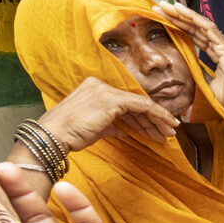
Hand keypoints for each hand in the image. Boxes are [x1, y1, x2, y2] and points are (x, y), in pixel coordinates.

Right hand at [35, 76, 179, 152]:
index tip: (157, 129)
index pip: (126, 104)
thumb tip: (126, 130)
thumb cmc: (70, 135)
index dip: (144, 118)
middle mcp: (101, 85)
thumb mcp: (96, 128)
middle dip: (154, 120)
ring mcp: (106, 91)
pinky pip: (142, 106)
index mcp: (95, 89)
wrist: (53, 136)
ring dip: (158, 121)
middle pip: (135, 104)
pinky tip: (167, 126)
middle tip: (169, 132)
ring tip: (170, 133)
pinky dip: (157, 116)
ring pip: (141, 105)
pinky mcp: (111, 99)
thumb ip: (112, 126)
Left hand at [154, 1, 223, 116]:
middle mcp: (222, 45)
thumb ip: (200, 71)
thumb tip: (190, 66)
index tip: (164, 19)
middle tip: (159, 7)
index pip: (196, 35)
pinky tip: (181, 11)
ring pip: (201, 24)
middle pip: (196, 27)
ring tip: (166, 6)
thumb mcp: (207, 81)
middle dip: (178, 16)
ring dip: (183, 14)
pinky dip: (195, 19)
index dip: (180, 26)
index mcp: (218, 52)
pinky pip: (209, 29)